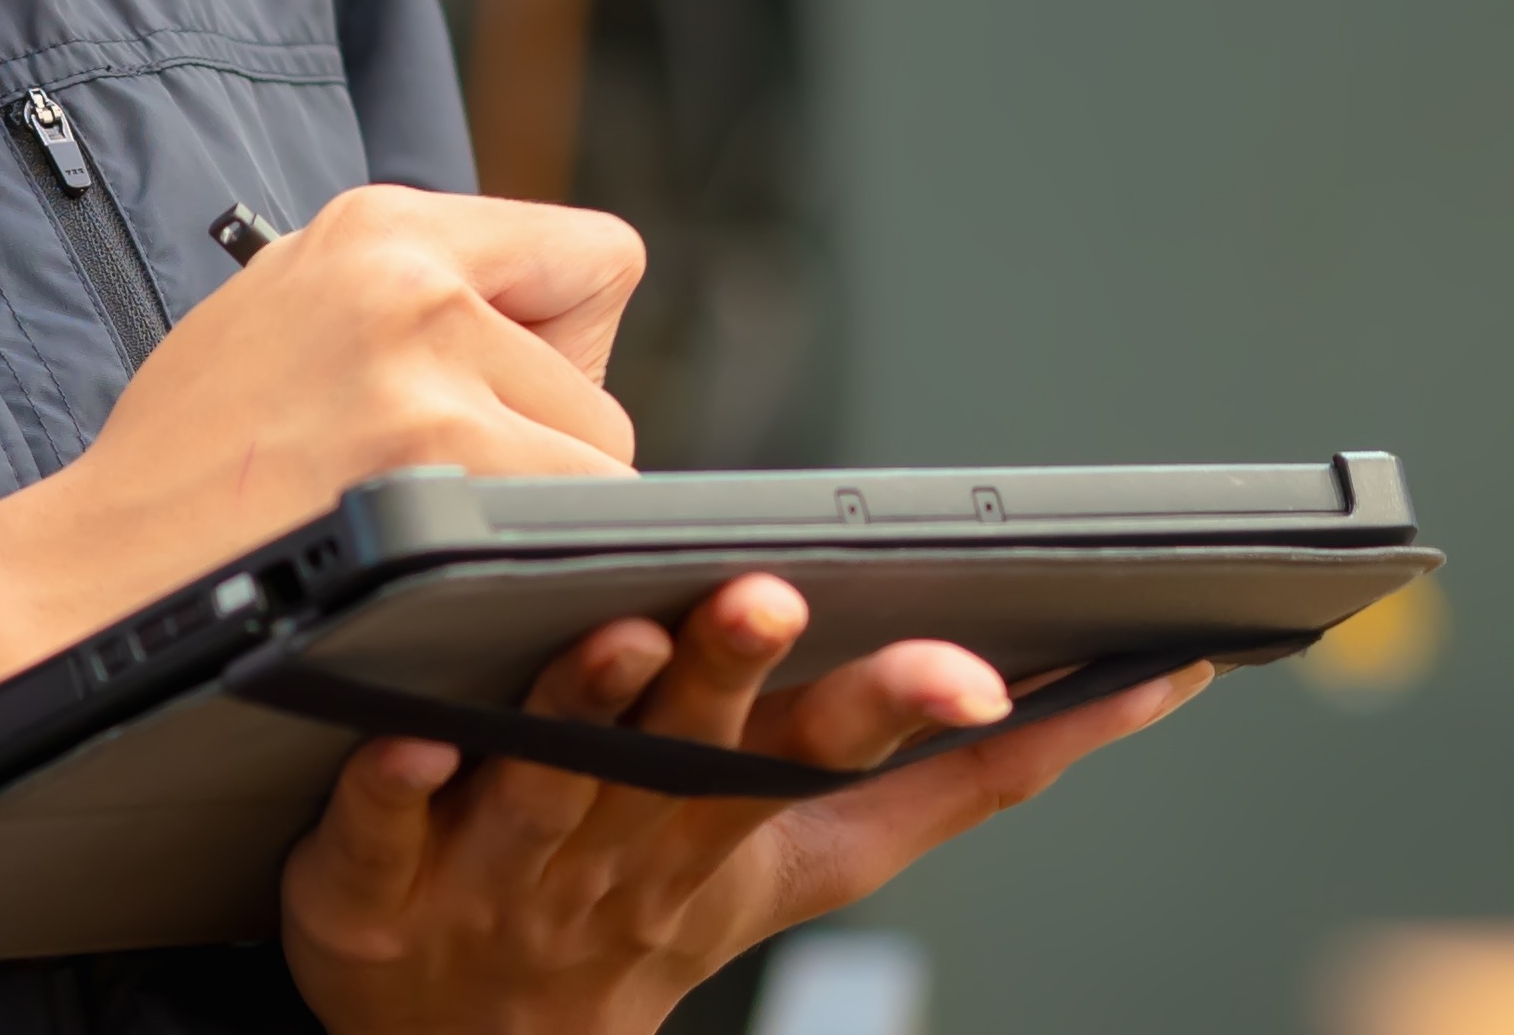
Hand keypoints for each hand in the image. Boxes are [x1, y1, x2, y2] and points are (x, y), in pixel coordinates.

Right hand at [0, 188, 649, 802]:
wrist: (90, 579)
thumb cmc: (186, 475)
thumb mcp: (288, 317)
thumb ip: (417, 303)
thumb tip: (553, 350)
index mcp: (376, 226)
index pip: (589, 256)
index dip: (562, 347)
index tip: (505, 404)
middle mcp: (411, 275)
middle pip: (598, 385)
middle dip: (543, 454)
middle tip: (431, 499)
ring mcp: (428, 366)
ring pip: (598, 464)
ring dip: (533, 519)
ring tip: (412, 538)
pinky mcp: (438, 459)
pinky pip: (575, 528)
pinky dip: (529, 572)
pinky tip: (434, 578)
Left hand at [277, 574, 1210, 1034]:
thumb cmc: (649, 916)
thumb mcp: (814, 863)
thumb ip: (960, 782)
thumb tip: (1138, 691)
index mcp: (734, 824)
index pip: (839, 759)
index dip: (909, 711)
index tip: (978, 666)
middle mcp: (629, 844)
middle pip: (693, 757)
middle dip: (733, 681)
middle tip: (771, 598)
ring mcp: (503, 865)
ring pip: (550, 776)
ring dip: (588, 708)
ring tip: (622, 633)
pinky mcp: (375, 881)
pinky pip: (379, 824)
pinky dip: (394, 783)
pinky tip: (413, 735)